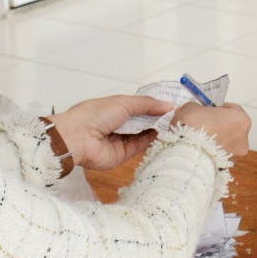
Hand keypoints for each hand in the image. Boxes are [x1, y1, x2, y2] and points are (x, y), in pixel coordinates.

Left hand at [49, 94, 170, 170]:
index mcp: (116, 109)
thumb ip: (147, 104)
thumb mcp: (124, 102)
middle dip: (158, 118)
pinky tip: (164, 134)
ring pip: (143, 135)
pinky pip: (139, 147)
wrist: (78, 137)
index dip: (154, 106)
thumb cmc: (97, 114)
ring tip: (175, 124)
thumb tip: (169, 105)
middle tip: (178, 116)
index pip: (139, 107)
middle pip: (142, 122)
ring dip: (156, 129)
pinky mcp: (122, 155)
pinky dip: (151, 141)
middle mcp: (119, 125)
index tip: (173, 105)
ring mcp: (120, 140)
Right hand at [172, 102, 251, 156]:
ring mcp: (236, 154)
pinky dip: (212, 152)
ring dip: (216, 141)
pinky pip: (220, 155)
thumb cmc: (194, 124)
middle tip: (203, 125)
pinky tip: (199, 150)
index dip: (219, 109)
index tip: (207, 111)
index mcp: (241, 119)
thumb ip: (197, 109)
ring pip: (227, 143)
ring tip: (199, 140)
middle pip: (232, 128)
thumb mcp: (191, 108)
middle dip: (219, 126)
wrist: (186, 152)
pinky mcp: (227, 166)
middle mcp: (244, 137)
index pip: (232, 110)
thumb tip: (194, 112)